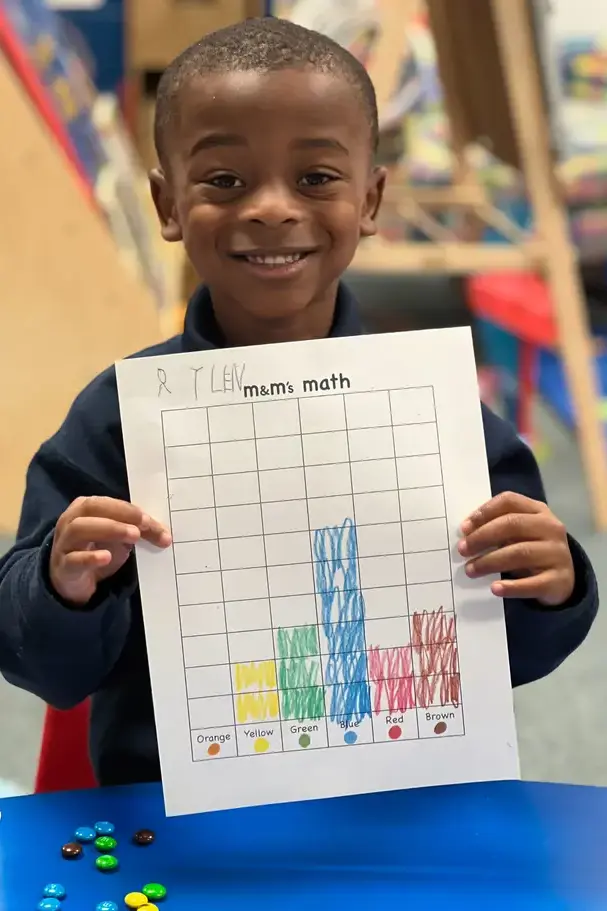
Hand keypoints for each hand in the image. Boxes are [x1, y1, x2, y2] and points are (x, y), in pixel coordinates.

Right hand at [50, 496, 171, 605]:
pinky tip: (106, 557)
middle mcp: (70, 521)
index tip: (148, 519)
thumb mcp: (119, 539)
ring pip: (79, 529)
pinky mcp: (63, 566)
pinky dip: (90, 557)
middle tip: (142, 527)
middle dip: (119, 514)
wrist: (72, 580)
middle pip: (90, 509)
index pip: (106, 502)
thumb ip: (138, 531)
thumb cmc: (96, 550)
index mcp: (84, 508)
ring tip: (133, 536)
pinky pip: (73, 559)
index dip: (127, 509)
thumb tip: (164, 535)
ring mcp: (64, 543)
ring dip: (109, 529)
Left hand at [458, 491, 573, 606]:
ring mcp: (557, 553)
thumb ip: (499, 528)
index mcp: (538, 511)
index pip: (509, 501)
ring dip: (490, 562)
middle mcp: (551, 528)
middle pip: (512, 524)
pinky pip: (532, 583)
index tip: (464, 528)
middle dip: (482, 537)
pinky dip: (511, 587)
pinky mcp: (558, 580)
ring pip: (519, 553)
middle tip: (462, 550)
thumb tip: (466, 534)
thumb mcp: (521, 533)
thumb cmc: (533, 549)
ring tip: (470, 570)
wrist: (563, 579)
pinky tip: (494, 588)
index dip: (484, 512)